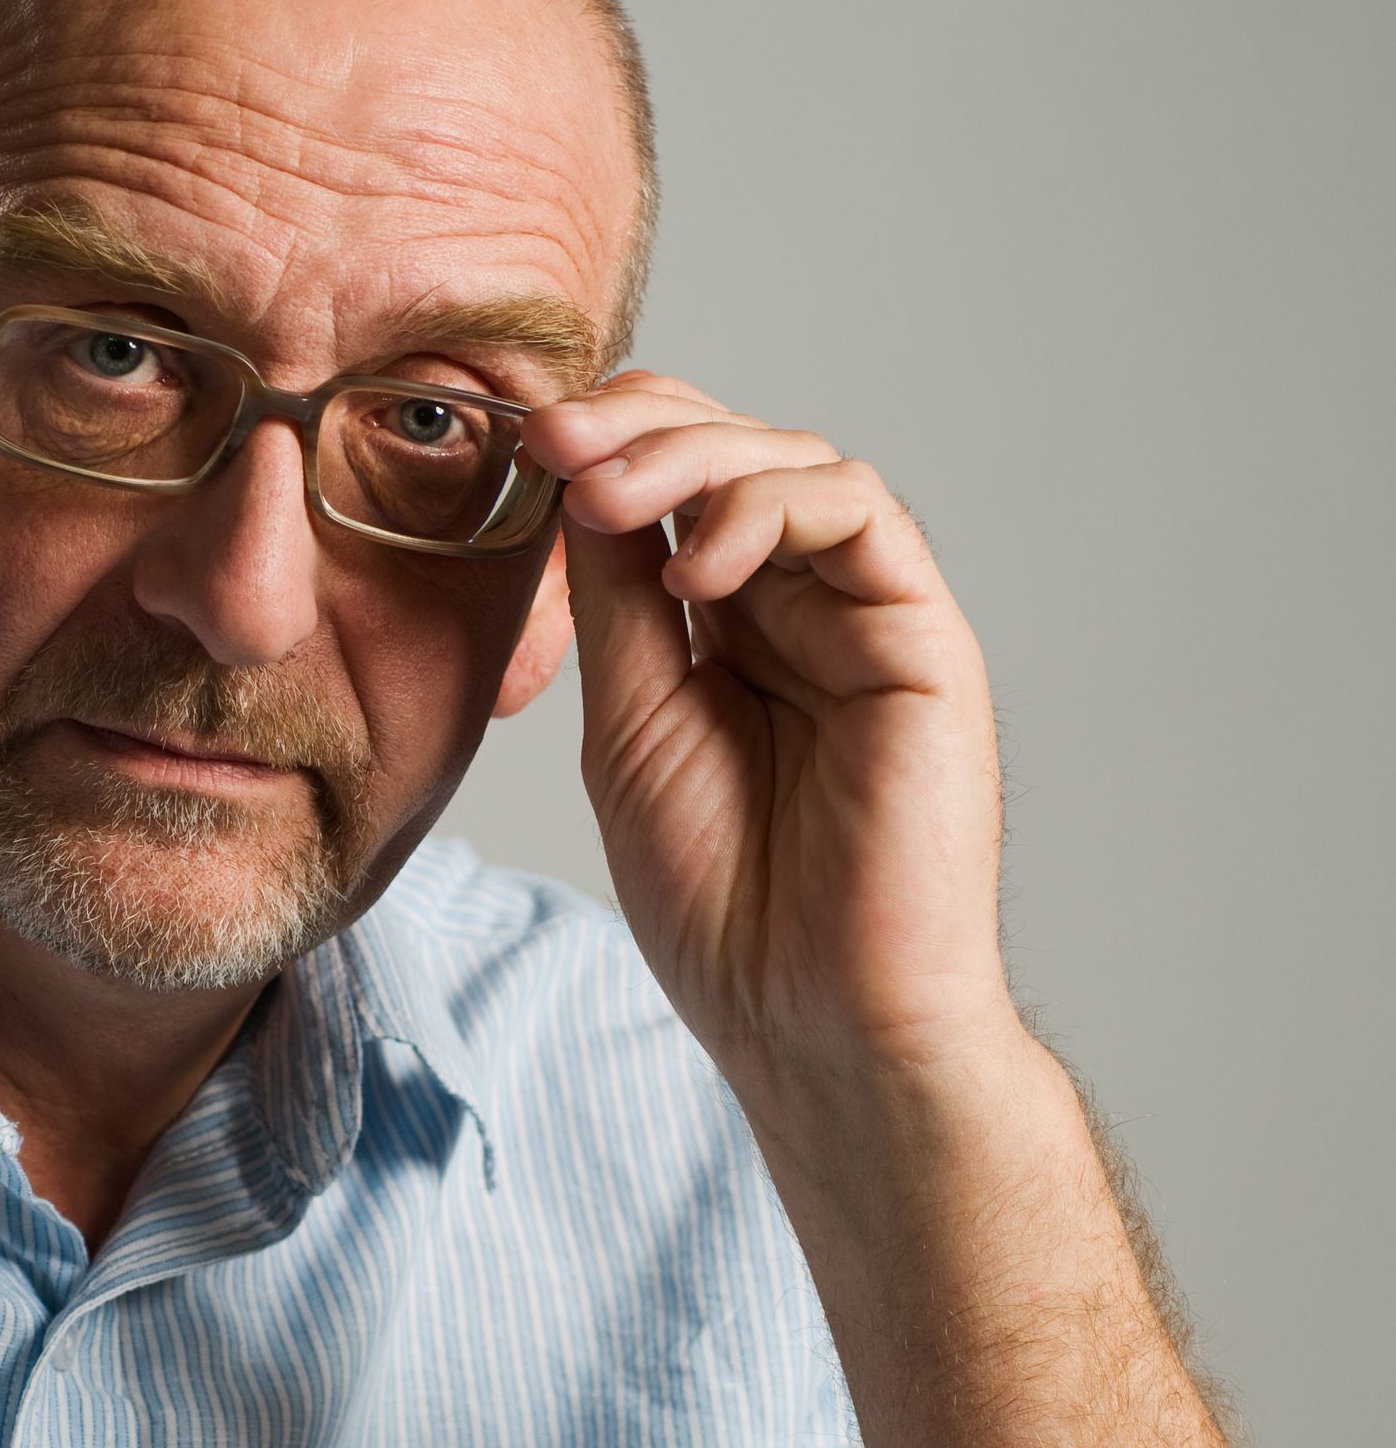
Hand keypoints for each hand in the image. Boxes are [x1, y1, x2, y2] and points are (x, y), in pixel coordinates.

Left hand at [522, 374, 1019, 1127]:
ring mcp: (868, 621)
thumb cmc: (723, 904)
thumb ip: (618, 603)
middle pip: (736, 451)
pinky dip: (772, 509)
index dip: (606, 446)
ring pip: (798, 463)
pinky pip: (863, 516)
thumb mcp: (629, 724)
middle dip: (638, 429)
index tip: (523, 446)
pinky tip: (698, 572)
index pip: (676, 489)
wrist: (809, 1018)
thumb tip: (577, 478)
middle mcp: (807, 610)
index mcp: (732, 632)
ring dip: (692, 458)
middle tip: (556, 444)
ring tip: (610, 500)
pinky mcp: (923, 642)